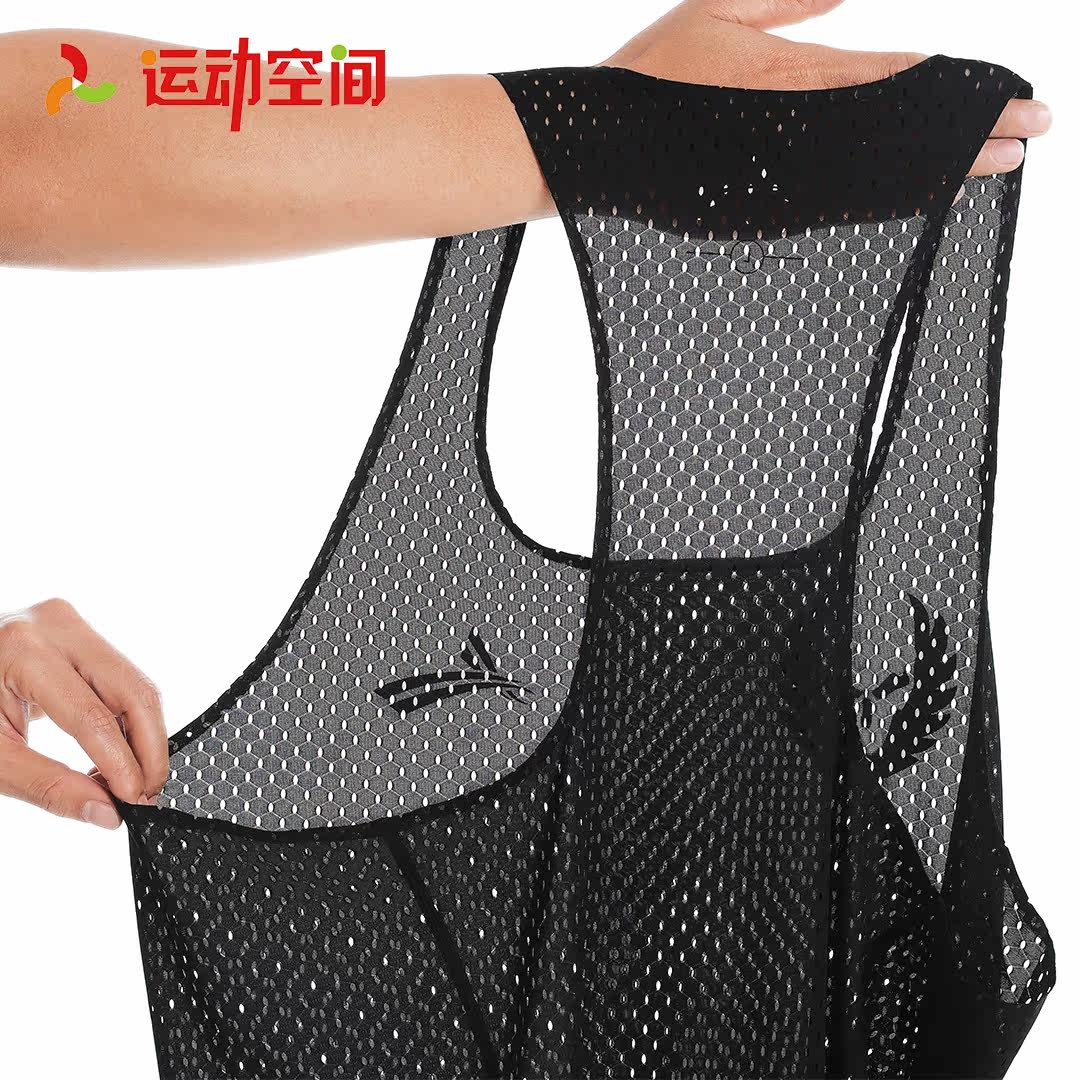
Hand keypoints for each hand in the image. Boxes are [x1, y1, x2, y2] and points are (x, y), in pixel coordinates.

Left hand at [0, 599, 166, 828]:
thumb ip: (47, 785)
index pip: (91, 715)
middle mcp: (55, 626)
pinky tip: (119, 752)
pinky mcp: (81, 634)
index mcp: (22, 651)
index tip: (133, 799)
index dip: (120, 763)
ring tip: (135, 778)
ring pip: (135, 684)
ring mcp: (71, 625)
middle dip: (148, 748)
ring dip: (144, 736)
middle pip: (131, 691)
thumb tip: (105, 810)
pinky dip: (127, 720)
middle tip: (147, 792)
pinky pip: (122, 679)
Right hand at [603, 0, 1051, 177]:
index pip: (888, 84)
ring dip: (939, 177)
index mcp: (781, 79)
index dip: (953, 92)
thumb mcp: (712, 8)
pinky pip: (835, 211)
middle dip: (969, 139)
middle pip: (898, 140)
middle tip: (1035, 135)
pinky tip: (920, 201)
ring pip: (874, 183)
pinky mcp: (761, 214)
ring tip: (995, 172)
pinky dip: (884, 205)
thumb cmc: (645, 76)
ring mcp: (777, 183)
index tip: (1009, 97)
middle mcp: (790, 137)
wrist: (590, 154)